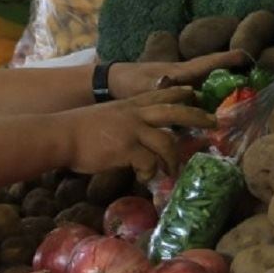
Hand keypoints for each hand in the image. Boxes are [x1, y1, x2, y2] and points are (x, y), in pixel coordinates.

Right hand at [62, 88, 215, 182]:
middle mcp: (135, 114)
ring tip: (172, 171)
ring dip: (173, 159)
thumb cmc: (77, 130)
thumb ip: (123, 125)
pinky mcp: (126, 149)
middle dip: (197, 116)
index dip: (179, 93)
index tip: (193, 93)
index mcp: (129, 105)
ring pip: (167, 141)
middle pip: (175, 111)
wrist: (60, 135)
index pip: (160, 93)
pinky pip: (149, 163)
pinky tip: (145, 178)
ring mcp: (132, 130)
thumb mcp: (105, 118)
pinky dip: (150, 173)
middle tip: (213, 123)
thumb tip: (133, 141)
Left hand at [108, 51, 250, 99]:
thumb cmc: (128, 82)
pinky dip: (202, 105)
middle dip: (231, 77)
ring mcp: (178, 86)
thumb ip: (162, 87)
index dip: (226, 59)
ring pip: (204, 89)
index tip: (246, 55)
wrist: (110, 85)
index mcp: (179, 72)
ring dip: (219, 94)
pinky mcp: (171, 97)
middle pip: (211, 76)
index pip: (207, 63)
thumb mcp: (144, 85)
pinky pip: (193, 100)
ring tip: (239, 103)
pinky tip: (210, 117)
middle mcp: (182, 78)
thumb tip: (183, 90)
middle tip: (253, 82)